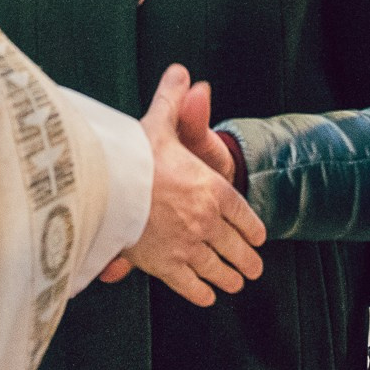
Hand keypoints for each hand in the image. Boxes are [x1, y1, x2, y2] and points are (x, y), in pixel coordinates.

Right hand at [96, 65, 265, 306]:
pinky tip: (207, 295)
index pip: (243, 216)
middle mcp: (207, 220)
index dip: (253, 230)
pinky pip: (191, 285)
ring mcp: (188, 245)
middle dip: (247, 260)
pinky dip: (202, 292)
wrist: (111, 184)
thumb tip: (184, 74)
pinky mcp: (166, 266)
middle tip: (253, 269)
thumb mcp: (161, 123)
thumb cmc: (136, 153)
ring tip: (236, 283)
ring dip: (230, 277)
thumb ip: (177, 102)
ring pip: (218, 269)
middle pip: (237, 248)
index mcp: (213, 189)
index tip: (258, 239)